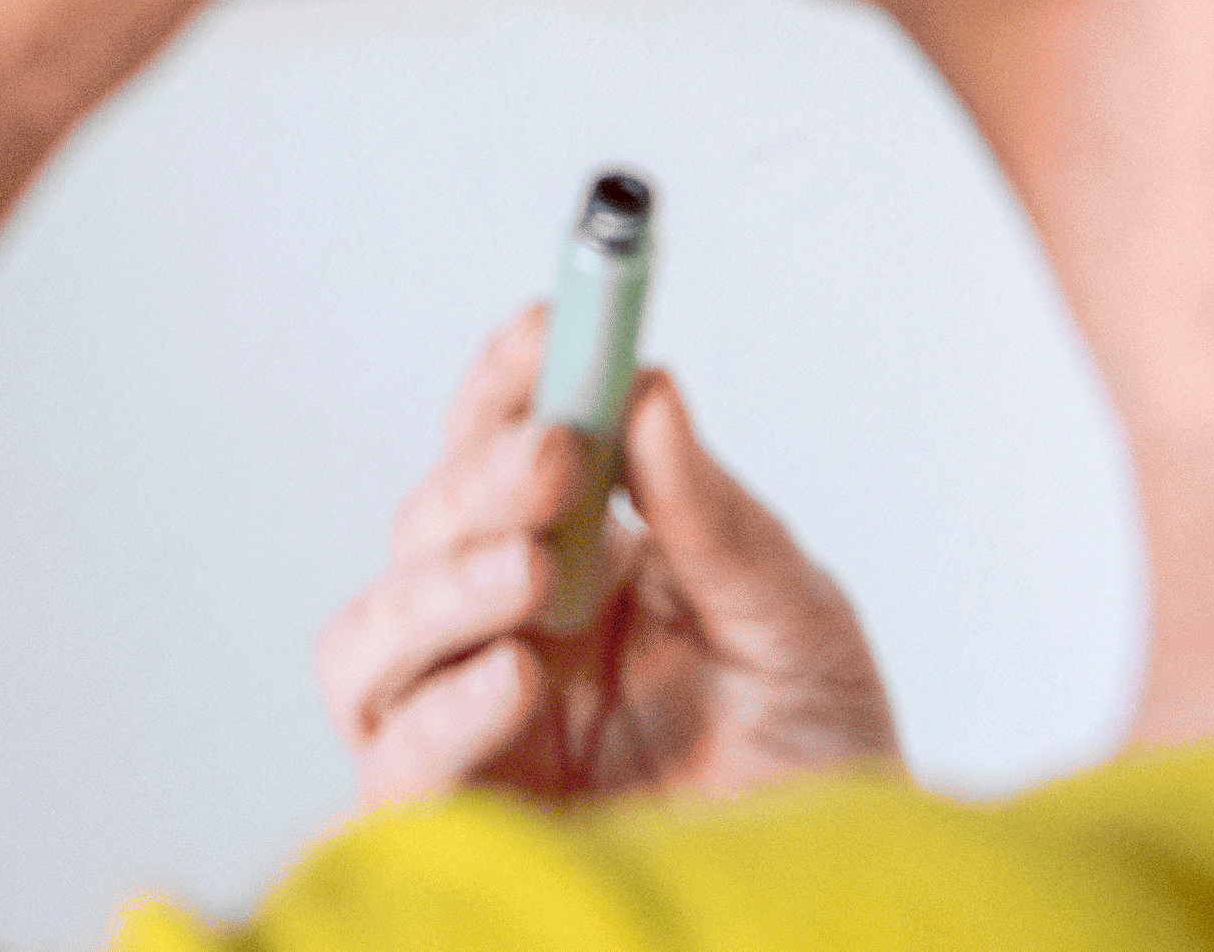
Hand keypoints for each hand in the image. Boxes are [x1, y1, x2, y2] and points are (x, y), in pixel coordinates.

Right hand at [319, 307, 899, 807]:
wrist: (846, 914)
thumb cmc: (822, 773)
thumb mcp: (796, 627)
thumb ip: (717, 522)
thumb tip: (650, 392)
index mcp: (575, 570)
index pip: (500, 452)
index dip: (509, 382)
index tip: (551, 321)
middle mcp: (502, 639)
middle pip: (420, 533)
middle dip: (477, 481)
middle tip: (556, 456)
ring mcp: (470, 734)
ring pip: (366, 641)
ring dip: (435, 589)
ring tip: (529, 573)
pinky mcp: (464, 828)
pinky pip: (395, 762)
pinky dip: (441, 712)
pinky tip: (513, 680)